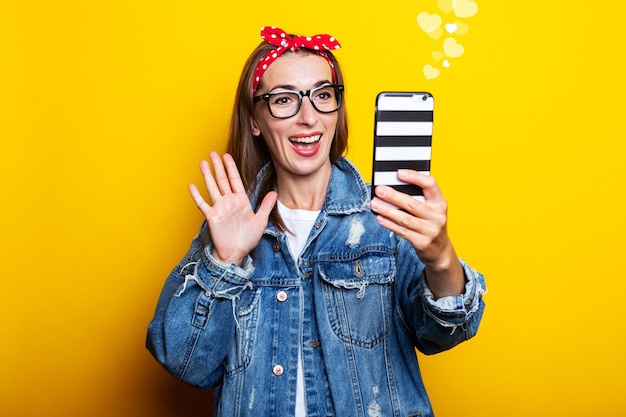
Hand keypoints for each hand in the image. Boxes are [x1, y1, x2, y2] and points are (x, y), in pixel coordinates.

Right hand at [189, 152, 276, 265]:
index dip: (231, 168)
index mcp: (241, 201)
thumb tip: (274, 193)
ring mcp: (219, 208)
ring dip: (207, 175)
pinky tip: (192, 186)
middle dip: (218, 166)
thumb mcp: (261, 221)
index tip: (227, 156)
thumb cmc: (248, 239)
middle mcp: (229, 202)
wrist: (236, 253)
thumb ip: (266, 206)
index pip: (235, 180)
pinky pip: (203, 204)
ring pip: (212, 188)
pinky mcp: (212, 217)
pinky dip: (197, 196)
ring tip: (202, 163)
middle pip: (222, 180)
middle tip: (213, 153)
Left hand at [370, 170, 463, 296]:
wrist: (440, 251)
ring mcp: (430, 231)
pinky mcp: (422, 243)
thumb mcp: (431, 210)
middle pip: (412, 204)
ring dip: (387, 210)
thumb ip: (418, 198)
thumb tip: (392, 186)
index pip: (430, 184)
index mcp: (440, 203)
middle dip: (393, 196)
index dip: (415, 177)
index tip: (399, 173)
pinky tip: (379, 217)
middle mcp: (437, 216)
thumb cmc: (431, 224)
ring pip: (405, 219)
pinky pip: (402, 231)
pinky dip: (389, 224)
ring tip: (374, 204)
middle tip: (379, 190)